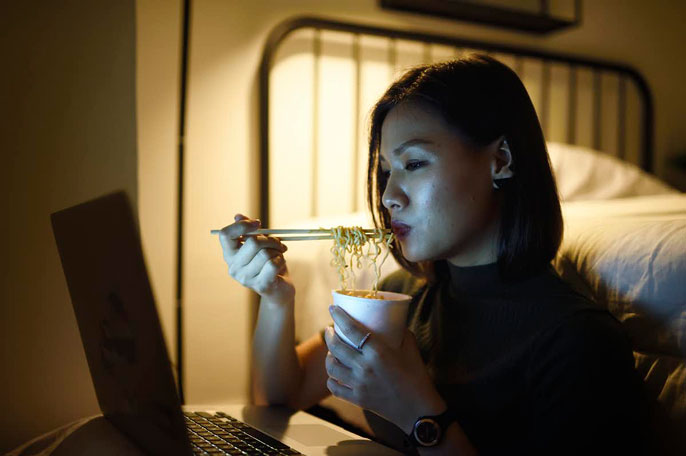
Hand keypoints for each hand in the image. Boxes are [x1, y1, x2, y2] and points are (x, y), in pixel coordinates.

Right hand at [217, 214, 293, 303]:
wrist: (279, 288)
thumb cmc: (268, 262)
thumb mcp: (259, 243)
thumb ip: (249, 230)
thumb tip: (238, 216)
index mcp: (229, 254)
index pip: (225, 235)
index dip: (242, 225)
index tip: (257, 223)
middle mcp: (233, 267)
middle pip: (253, 242)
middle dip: (270, 240)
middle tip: (278, 242)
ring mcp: (245, 278)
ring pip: (265, 254)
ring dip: (277, 251)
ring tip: (279, 254)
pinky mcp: (260, 285)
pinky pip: (273, 264)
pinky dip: (281, 260)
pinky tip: (280, 263)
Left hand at [323, 306, 446, 433]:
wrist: (419, 409)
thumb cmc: (417, 376)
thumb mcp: (411, 348)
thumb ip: (399, 332)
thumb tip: (390, 318)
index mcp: (378, 352)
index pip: (352, 330)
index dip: (339, 317)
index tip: (332, 309)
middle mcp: (365, 367)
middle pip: (336, 347)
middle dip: (329, 335)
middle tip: (330, 330)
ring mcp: (359, 384)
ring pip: (331, 367)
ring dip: (328, 357)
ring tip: (332, 352)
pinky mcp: (358, 399)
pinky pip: (334, 388)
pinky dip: (331, 379)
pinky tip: (334, 374)